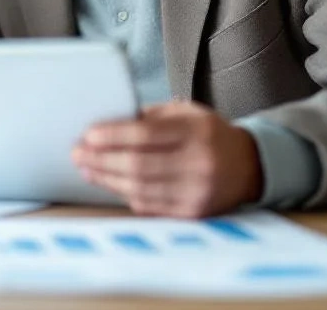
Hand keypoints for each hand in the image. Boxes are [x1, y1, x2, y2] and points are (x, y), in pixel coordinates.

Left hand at [72, 101, 262, 217]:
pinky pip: (150, 206)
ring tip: (87, 169)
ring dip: (107, 180)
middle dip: (102, 160)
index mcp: (196, 132)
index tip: (88, 135)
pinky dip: (126, 195)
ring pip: (141, 189)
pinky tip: (110, 184)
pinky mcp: (194, 213)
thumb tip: (106, 123)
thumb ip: (150, 116)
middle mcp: (199, 163)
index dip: (112, 136)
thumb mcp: (186, 113)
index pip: (145, 135)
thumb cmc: (208, 134)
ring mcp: (197, 191)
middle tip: (78, 154)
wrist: (248, 165)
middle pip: (138, 165)